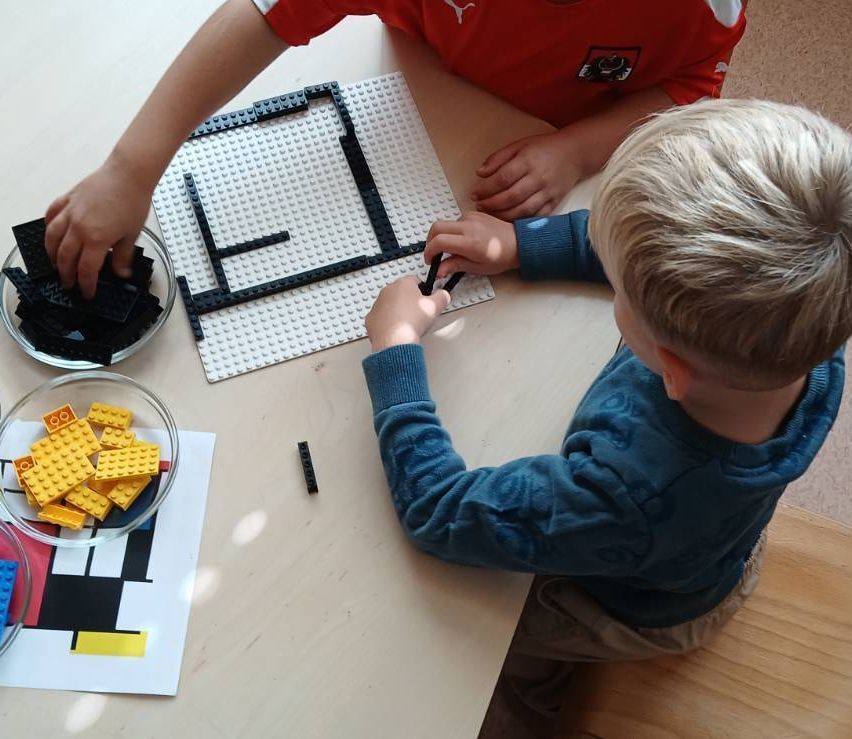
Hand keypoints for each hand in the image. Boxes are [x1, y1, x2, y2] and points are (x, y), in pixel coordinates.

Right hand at [45, 154, 152, 297]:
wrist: (128, 174)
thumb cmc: (133, 202)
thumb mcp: (132, 235)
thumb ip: (123, 256)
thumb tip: (121, 273)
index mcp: (96, 239)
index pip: (86, 269)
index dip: (86, 284)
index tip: (87, 293)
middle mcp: (78, 227)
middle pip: (65, 257)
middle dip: (66, 274)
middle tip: (68, 284)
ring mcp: (70, 212)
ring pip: (52, 238)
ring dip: (51, 254)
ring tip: (55, 264)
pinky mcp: (68, 199)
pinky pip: (52, 215)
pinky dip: (49, 226)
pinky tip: (51, 234)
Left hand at [366, 276, 449, 350]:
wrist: (395, 341)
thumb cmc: (412, 322)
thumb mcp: (436, 306)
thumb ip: (442, 296)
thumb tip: (444, 294)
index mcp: (403, 284)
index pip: (415, 280)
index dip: (424, 290)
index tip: (427, 299)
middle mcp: (387, 291)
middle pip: (402, 292)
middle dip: (410, 301)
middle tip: (419, 314)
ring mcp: (377, 305)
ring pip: (390, 305)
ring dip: (399, 311)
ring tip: (409, 324)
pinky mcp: (371, 319)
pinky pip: (382, 318)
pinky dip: (389, 323)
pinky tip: (397, 330)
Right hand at [425, 212, 517, 276]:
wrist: (519, 243)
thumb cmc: (501, 257)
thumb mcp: (477, 267)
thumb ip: (455, 266)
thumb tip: (438, 270)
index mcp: (469, 243)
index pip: (438, 242)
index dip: (429, 252)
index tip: (430, 260)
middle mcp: (468, 226)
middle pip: (436, 227)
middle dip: (430, 241)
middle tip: (434, 253)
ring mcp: (471, 217)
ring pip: (445, 224)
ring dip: (442, 236)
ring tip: (451, 248)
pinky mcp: (474, 213)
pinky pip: (455, 220)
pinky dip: (453, 230)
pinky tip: (461, 240)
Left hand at [471, 130, 581, 219]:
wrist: (574, 153)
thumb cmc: (544, 148)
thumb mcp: (519, 145)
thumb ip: (498, 158)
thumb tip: (479, 173)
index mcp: (528, 161)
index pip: (503, 178)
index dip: (485, 189)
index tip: (474, 193)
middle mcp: (538, 178)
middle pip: (510, 197)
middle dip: (491, 204)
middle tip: (479, 205)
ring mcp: (547, 193)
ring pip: (522, 210)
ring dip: (502, 215)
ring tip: (490, 213)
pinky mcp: (554, 203)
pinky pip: (535, 216)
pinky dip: (520, 221)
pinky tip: (507, 220)